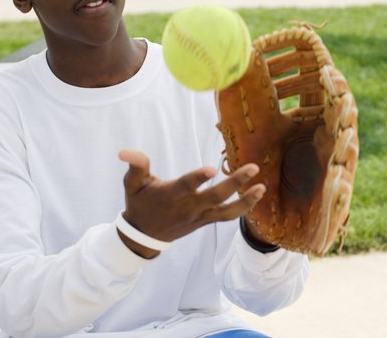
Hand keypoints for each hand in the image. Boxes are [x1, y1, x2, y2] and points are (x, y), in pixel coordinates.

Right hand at [117, 149, 265, 257]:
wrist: (144, 236)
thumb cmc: (139, 204)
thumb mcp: (132, 184)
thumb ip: (135, 166)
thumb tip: (124, 151)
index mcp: (171, 195)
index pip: (186, 186)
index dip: (198, 178)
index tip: (212, 169)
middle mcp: (188, 207)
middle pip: (214, 197)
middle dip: (234, 184)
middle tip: (252, 168)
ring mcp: (199, 216)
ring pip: (226, 211)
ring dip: (246, 201)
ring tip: (262, 188)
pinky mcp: (205, 221)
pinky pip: (227, 216)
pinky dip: (243, 208)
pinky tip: (257, 195)